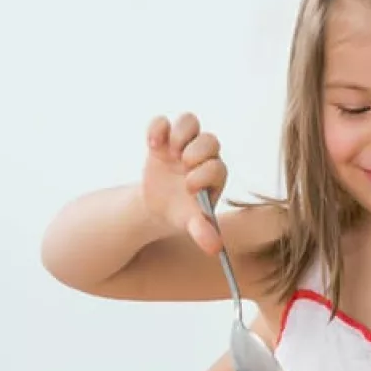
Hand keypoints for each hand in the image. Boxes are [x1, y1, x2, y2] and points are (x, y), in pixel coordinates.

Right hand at [143, 112, 227, 254]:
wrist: (160, 207)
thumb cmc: (183, 214)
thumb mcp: (192, 224)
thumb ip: (203, 232)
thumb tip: (214, 249)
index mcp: (216, 175)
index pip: (218, 166)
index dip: (205, 174)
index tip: (190, 188)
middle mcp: (204, 156)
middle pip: (209, 140)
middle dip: (197, 151)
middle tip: (184, 165)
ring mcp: (184, 145)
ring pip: (190, 121)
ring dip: (181, 132)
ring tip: (169, 151)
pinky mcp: (164, 139)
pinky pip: (163, 121)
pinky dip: (156, 128)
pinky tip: (152, 145)